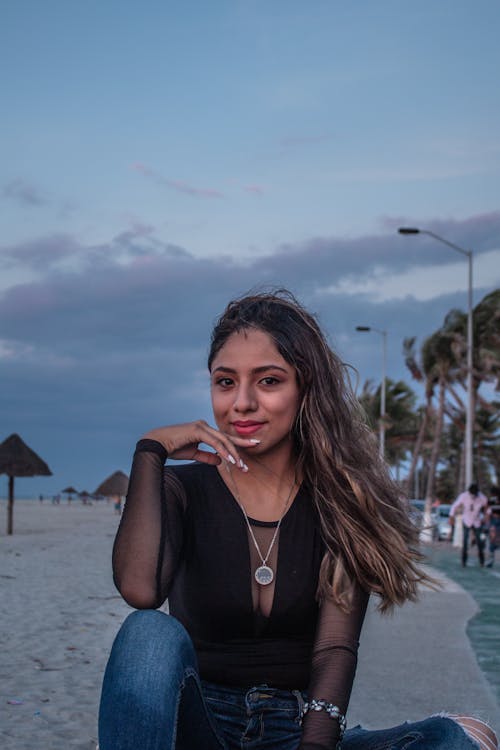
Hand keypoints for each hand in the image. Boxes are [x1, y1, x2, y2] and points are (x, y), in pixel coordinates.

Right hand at [141, 421, 257, 470]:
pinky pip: (214, 442)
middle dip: (241, 447)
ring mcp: (201, 426)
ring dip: (233, 453)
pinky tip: (230, 460)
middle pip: (227, 437)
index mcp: (204, 431)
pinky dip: (223, 451)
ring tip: (241, 465)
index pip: (224, 438)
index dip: (236, 445)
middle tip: (252, 456)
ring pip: (223, 440)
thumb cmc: (172, 448)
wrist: (157, 444)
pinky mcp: (197, 430)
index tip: (248, 452)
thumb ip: (206, 456)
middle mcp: (204, 426)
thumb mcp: (193, 454)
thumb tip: (220, 460)